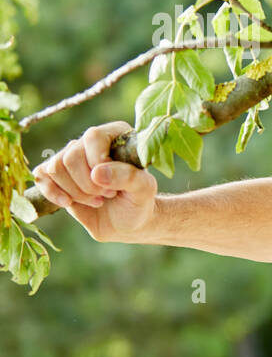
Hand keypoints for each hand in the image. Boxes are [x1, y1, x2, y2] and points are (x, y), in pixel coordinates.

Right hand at [31, 121, 158, 240]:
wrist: (126, 221)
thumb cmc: (138, 201)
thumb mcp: (144, 189)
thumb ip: (129, 177)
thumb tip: (97, 173)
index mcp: (114, 135)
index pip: (93, 137)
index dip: (98, 162)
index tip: (114, 185)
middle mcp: (89, 142)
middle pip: (71, 156)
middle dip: (88, 184)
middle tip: (107, 195)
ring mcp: (70, 158)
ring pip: (55, 167)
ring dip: (75, 191)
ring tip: (97, 200)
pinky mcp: (56, 176)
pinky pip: (41, 176)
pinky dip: (53, 193)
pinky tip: (69, 203)